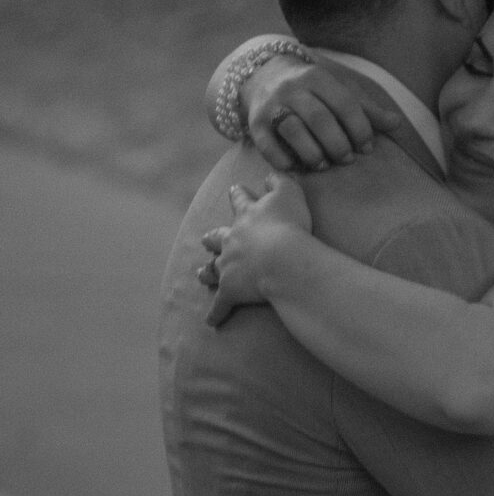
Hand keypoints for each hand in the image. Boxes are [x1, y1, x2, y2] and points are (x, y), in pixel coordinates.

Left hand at [199, 173, 312, 325]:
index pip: (240, 200)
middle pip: (217, 237)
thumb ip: (280, 180)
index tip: (234, 188)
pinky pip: (220, 306)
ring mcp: (228, 267)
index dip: (238, 194)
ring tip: (201, 273)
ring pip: (212, 269)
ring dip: (206, 271)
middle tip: (206, 237)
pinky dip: (216, 314)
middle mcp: (232, 240)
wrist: (282, 259)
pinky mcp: (230, 291)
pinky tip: (212, 322)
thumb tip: (270, 174)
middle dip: (212, 237)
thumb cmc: (289, 225)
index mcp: (246, 216)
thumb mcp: (290, 193)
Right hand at [244, 56, 401, 170]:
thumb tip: (397, 124)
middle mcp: (293, 89)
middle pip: (320, 119)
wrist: (264, 76)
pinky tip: (296, 167)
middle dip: (338, 144)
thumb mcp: (340, 91)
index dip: (360, 128)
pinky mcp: (255, 123)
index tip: (367, 147)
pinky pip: (267, 145)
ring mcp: (272, 105)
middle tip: (347, 159)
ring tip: (323, 165)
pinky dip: (283, 160)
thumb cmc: (313, 90)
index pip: (345, 104)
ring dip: (312, 153)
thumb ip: (367, 110)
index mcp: (318, 77)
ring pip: (293, 131)